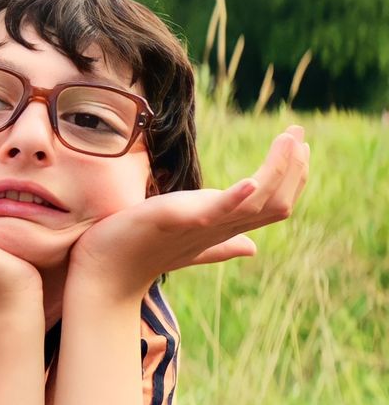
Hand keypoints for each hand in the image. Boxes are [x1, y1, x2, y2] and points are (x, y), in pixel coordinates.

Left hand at [68, 125, 309, 301]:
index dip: (292, 176)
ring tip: (289, 139)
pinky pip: (214, 212)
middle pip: (275, 203)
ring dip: (277, 171)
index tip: (298, 144)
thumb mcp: (191, 244)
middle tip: (298, 132)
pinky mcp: (177, 222)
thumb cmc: (144, 255)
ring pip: (257, 204)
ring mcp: (201, 227)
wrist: (107, 272)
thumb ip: (223, 244)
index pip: (273, 205)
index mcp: (224, 228)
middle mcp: (220, 229)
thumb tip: (252, 249)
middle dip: (292, 167)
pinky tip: (252, 180)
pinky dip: (236, 198)